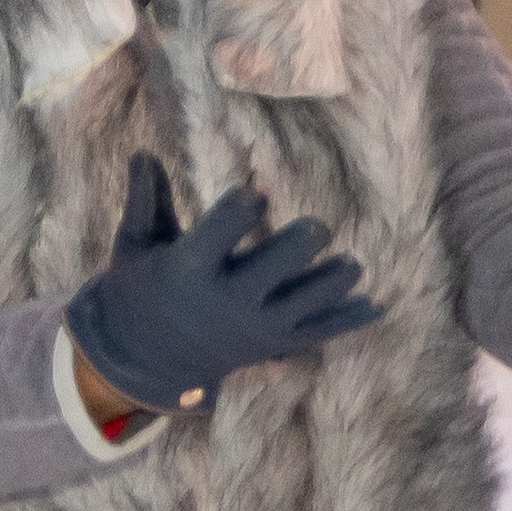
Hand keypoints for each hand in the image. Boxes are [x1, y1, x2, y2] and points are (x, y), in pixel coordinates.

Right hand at [67, 152, 379, 416]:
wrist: (144, 359)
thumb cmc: (138, 287)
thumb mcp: (134, 244)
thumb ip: (144, 198)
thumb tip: (142, 151)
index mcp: (188, 268)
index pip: (221, 231)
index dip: (243, 209)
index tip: (259, 195)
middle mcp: (225, 298)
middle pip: (276, 266)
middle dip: (301, 244)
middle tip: (318, 228)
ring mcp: (254, 324)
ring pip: (307, 302)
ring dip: (334, 282)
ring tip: (352, 266)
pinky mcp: (273, 343)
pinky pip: (318, 331)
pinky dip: (348, 319)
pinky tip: (377, 304)